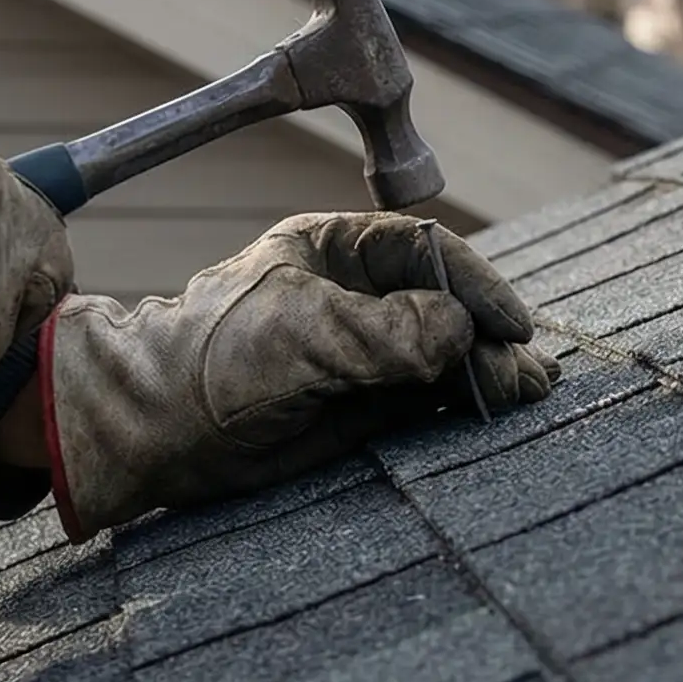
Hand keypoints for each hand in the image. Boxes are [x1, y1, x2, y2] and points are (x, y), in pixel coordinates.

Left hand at [34, 212, 555, 538]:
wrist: (155, 430)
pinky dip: (463, 405)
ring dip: (487, 373)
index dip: (476, 285)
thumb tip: (461, 332)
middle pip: (446, 304)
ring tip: (527, 396)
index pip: (427, 252)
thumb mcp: (303, 334)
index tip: (510, 325)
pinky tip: (495, 410)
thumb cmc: (214, 362)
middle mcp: (356, 296)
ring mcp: (361, 353)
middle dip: (490, 337)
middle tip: (527, 376)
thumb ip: (386, 331)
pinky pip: (426, 402)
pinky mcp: (361, 407)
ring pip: (444, 355)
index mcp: (336, 251)